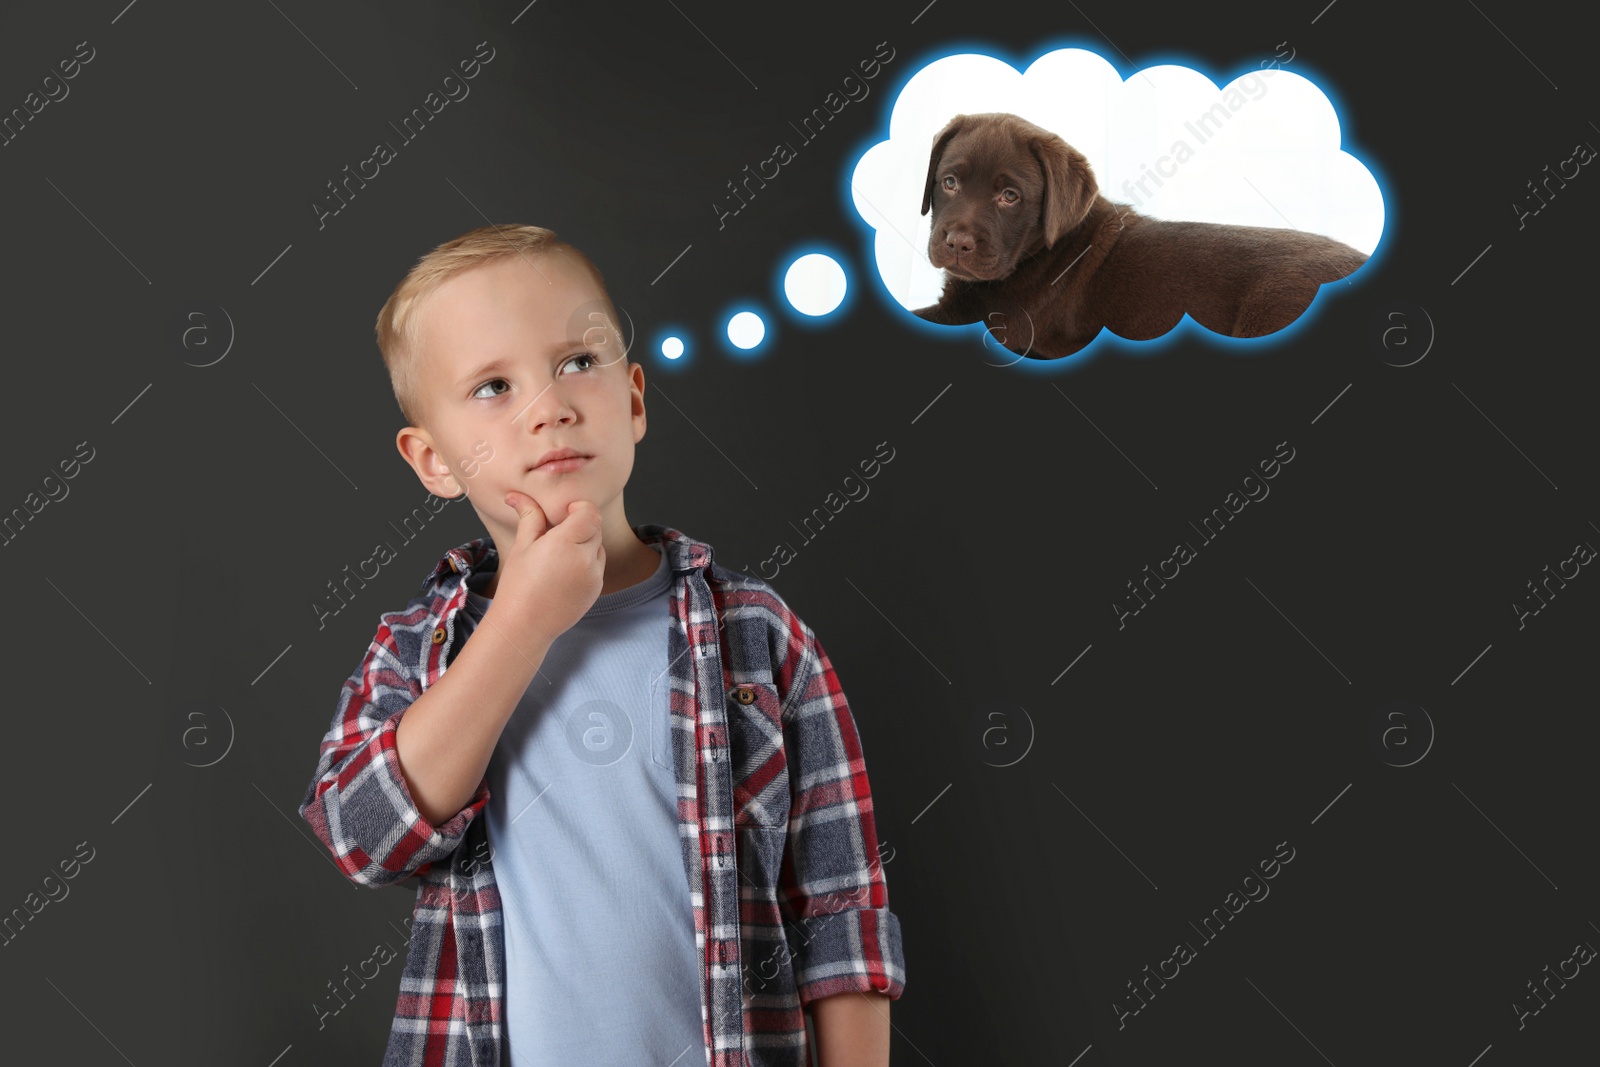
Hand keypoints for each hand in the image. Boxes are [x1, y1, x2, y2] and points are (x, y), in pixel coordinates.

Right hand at [490, 492, 605, 648]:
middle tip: (556, 536)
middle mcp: (585, 559)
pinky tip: (563, 574)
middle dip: (580, 526)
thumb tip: (518, 495)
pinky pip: (598, 567)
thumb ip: (530, 517)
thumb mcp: (522, 547)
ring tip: (558, 558)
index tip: (564, 514)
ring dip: (585, 545)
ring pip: (598, 547)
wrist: (525, 625)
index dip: (579, 508)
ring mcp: (594, 576)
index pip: (590, 512)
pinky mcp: (596, 589)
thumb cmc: (518, 585)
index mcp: (565, 543)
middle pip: (595, 528)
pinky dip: (586, 564)